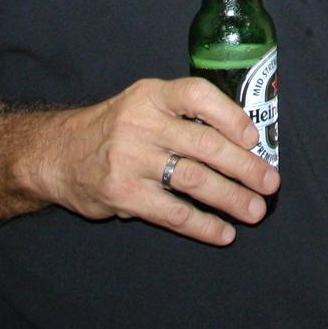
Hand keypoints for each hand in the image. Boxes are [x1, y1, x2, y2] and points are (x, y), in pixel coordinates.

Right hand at [26, 77, 279, 244]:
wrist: (57, 154)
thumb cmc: (114, 128)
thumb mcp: (142, 104)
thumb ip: (182, 115)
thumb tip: (242, 140)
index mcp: (152, 95)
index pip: (197, 95)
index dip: (230, 115)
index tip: (254, 136)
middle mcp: (141, 123)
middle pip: (204, 144)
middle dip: (244, 166)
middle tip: (269, 183)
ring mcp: (130, 160)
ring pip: (193, 180)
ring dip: (230, 198)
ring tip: (254, 210)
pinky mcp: (123, 195)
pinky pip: (172, 212)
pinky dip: (202, 225)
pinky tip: (223, 232)